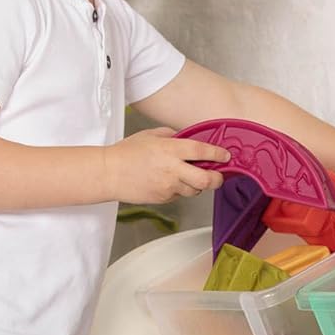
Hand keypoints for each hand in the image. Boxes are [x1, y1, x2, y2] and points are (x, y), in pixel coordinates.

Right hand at [105, 129, 229, 203]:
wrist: (109, 174)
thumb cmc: (126, 153)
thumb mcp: (150, 136)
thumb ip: (171, 136)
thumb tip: (185, 138)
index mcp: (170, 150)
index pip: (202, 151)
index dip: (218, 154)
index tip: (225, 155)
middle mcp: (173, 169)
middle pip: (207, 180)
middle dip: (217, 179)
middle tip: (219, 176)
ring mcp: (169, 186)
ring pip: (195, 190)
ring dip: (197, 185)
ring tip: (190, 177)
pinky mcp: (164, 198)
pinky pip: (180, 195)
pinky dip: (181, 190)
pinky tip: (171, 182)